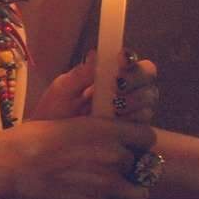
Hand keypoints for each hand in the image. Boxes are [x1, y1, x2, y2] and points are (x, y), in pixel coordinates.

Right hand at [0, 118, 156, 198]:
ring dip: (128, 194)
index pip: (147, 136)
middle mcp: (112, 156)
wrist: (11, 165)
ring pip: (139, 194)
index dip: (141, 143)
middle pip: (143, 166)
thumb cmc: (31, 139)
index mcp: (106, 130)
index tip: (131, 147)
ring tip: (113, 192)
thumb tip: (99, 134)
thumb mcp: (65, 121)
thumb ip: (91, 130)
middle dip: (130, 170)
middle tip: (110, 170)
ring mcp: (106, 183)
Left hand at [30, 51, 158, 122]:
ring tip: (114, 108)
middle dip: (136, 79)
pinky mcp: (133, 130)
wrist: (50, 144)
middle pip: (148, 74)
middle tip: (118, 87)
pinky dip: (133, 120)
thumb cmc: (55, 112)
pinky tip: (116, 123)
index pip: (130, 59)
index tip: (121, 61)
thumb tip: (95, 54)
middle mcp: (126, 87)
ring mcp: (132, 109)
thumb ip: (80, 74)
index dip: (130, 58)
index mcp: (109, 72)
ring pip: (149, 98)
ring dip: (134, 101)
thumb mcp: (63, 91)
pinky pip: (144, 123)